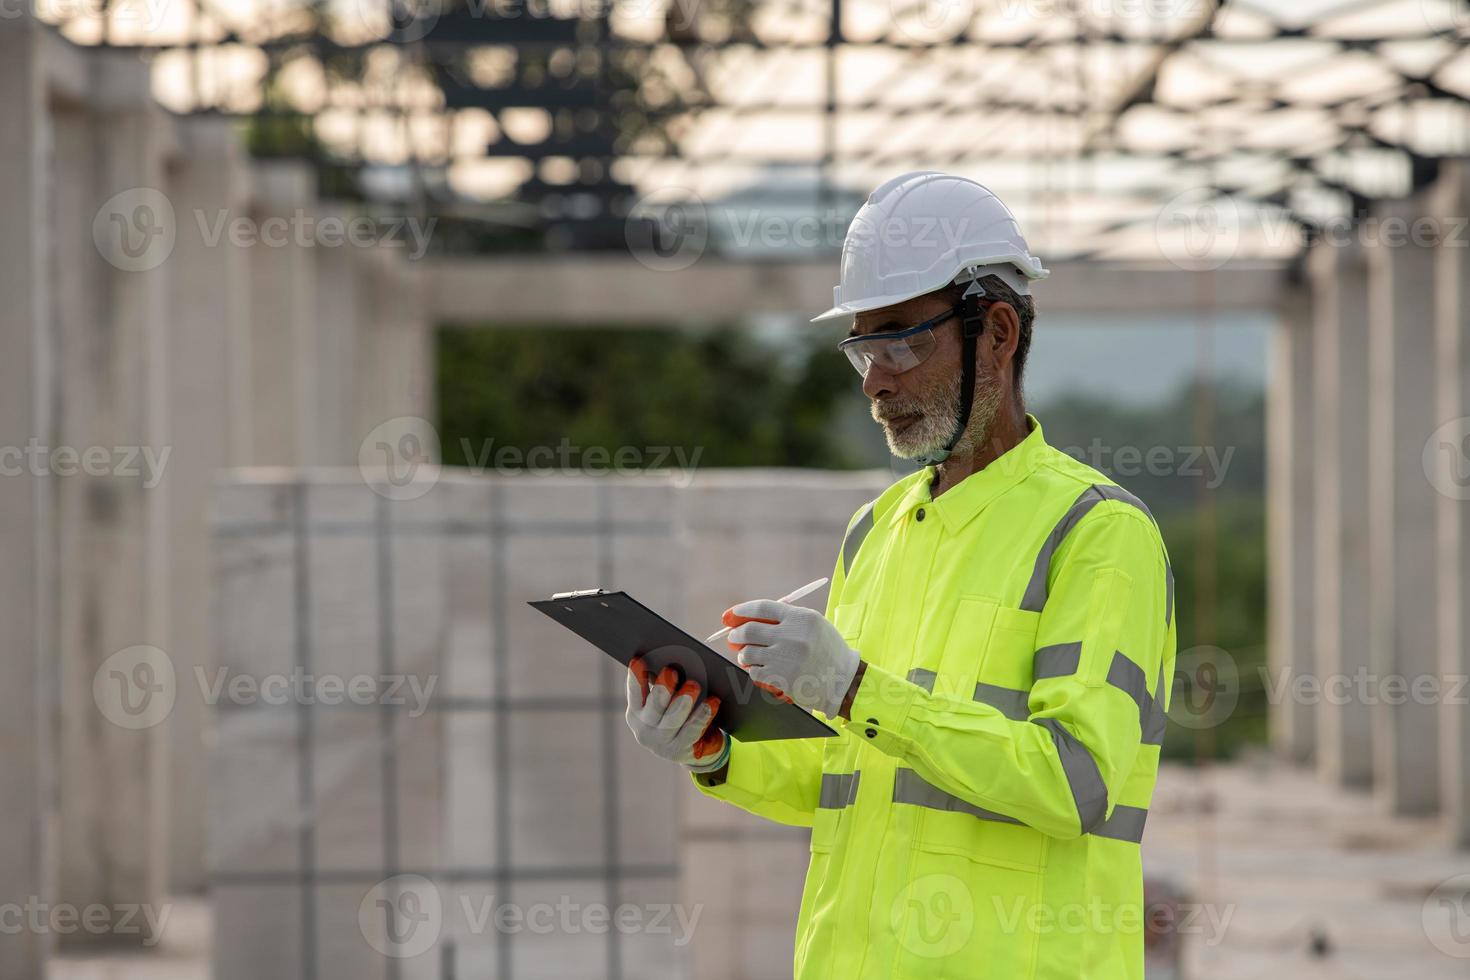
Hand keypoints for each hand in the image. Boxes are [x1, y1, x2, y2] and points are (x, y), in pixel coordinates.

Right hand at [625, 655, 728, 772]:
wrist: (691, 749)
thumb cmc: (675, 715)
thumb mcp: (664, 702)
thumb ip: (662, 686)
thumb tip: (669, 658)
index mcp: (636, 713)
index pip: (634, 693)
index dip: (635, 677)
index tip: (638, 660)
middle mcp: (644, 730)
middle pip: (653, 707)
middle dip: (662, 689)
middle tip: (671, 671)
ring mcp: (661, 743)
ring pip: (672, 721)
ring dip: (683, 702)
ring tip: (694, 685)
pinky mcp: (680, 752)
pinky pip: (693, 731)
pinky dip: (702, 715)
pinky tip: (711, 703)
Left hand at [724, 600, 860, 717]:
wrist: (843, 680)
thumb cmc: (827, 650)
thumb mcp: (814, 625)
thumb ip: (786, 618)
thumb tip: (749, 618)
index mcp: (801, 618)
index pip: (762, 607)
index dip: (742, 611)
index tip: (730, 615)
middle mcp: (792, 636)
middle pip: (750, 630)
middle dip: (736, 634)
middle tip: (733, 638)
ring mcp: (785, 658)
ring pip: (748, 652)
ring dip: (744, 654)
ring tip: (748, 656)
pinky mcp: (781, 678)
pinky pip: (754, 671)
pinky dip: (753, 670)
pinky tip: (760, 669)